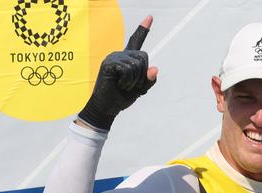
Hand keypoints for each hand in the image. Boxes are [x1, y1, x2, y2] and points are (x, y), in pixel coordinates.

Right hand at [78, 16, 158, 130]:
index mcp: (128, 59)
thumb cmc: (122, 97)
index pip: (136, 41)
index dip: (143, 29)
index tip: (150, 17)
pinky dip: (128, 81)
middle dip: (142, 75)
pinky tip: (119, 84)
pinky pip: (128, 70)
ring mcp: (113, 57)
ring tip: (123, 85)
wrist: (107, 108)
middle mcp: (120, 55)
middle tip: (131, 85)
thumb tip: (154, 69)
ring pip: (137, 65)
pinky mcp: (109, 63)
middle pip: (144, 57)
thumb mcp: (141, 89)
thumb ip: (149, 79)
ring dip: (135, 81)